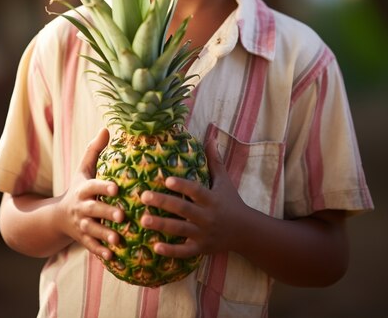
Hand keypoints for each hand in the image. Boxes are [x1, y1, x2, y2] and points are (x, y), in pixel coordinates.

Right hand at [58, 128, 123, 259]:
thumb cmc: (79, 188)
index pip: (93, 186)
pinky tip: (113, 257)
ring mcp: (81, 224)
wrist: (58, 216)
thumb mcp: (83, 169)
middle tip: (123, 215)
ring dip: (105, 235)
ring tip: (118, 239)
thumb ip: (94, 150)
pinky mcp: (83, 239)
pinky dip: (100, 252)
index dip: (104, 187)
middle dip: (107, 212)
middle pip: (94, 210)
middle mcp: (82, 207)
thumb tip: (106, 128)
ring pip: (92, 230)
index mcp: (84, 188)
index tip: (116, 188)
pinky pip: (91, 247)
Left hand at [139, 138, 244, 258]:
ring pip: (179, 230)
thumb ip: (215, 160)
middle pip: (183, 209)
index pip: (195, 190)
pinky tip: (154, 247)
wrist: (245, 232)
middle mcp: (207, 216)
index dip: (182, 185)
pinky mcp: (200, 248)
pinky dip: (170, 251)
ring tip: (143, 220)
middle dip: (163, 203)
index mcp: (211, 198)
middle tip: (143, 196)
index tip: (166, 180)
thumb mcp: (224, 181)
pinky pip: (184, 252)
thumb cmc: (231, 202)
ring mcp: (203, 234)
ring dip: (161, 225)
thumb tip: (212, 136)